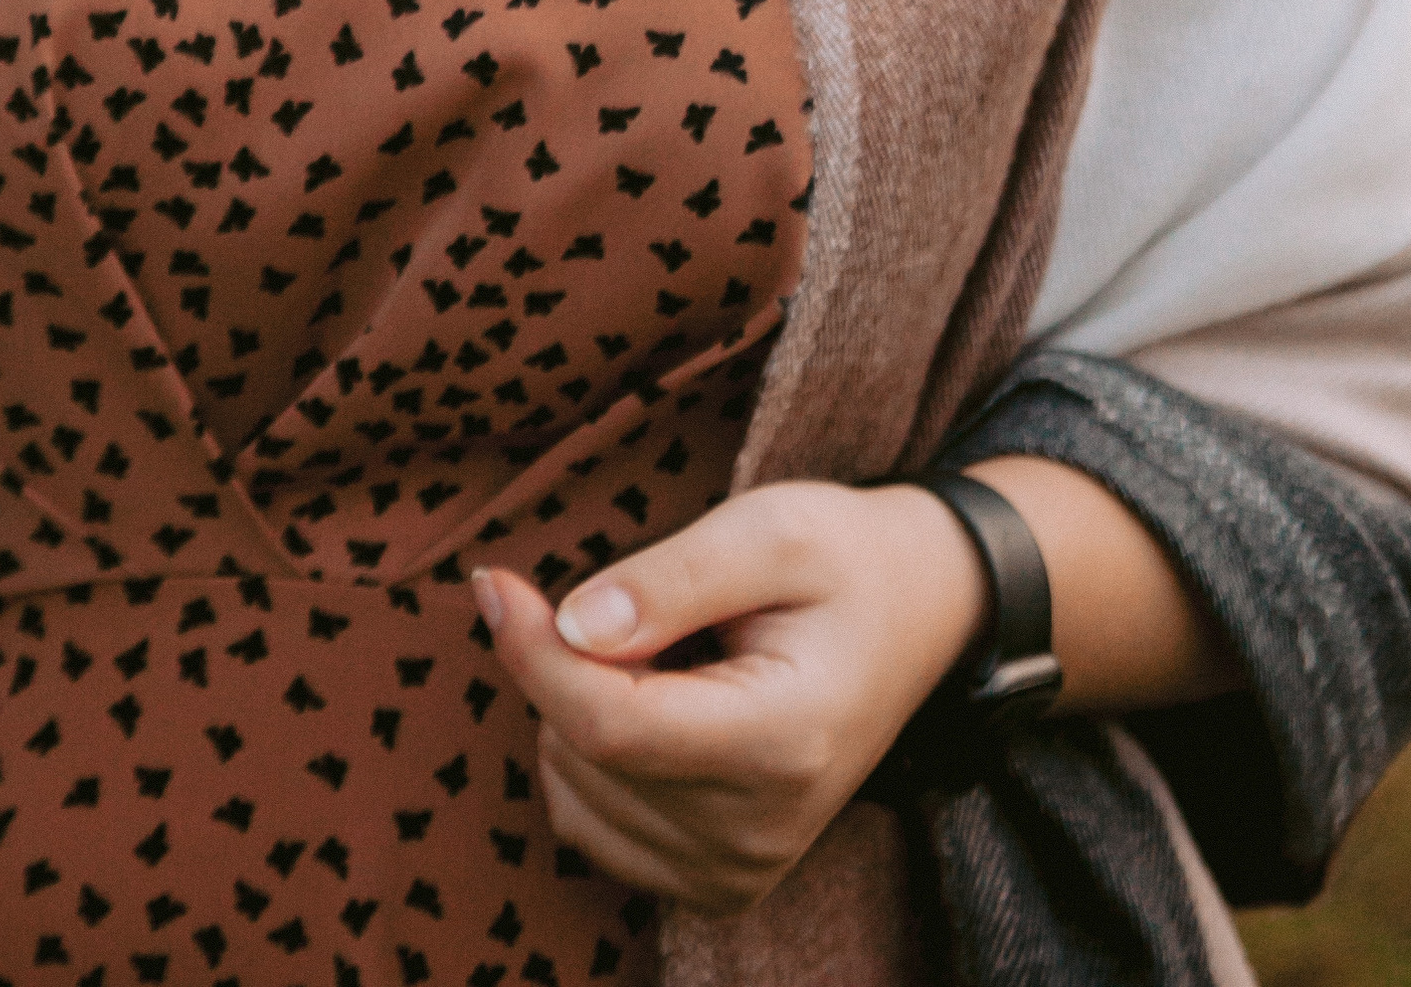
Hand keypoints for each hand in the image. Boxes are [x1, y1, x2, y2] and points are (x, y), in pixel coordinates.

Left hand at [473, 479, 985, 915]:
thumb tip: (571, 626)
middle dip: (573, 662)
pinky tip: (658, 701)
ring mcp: (739, 870)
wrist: (917, 619)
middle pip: (585, 752)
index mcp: (782, 742)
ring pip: (574, 787)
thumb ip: (670, 577)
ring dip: (585, 705)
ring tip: (673, 654)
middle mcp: (760, 831)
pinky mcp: (714, 882)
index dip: (532, 651)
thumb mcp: (770, 528)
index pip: (608, 724)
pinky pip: (588, 820)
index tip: (492, 579)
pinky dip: (591, 754)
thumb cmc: (842, 559)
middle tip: (649, 604)